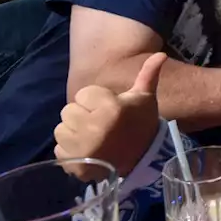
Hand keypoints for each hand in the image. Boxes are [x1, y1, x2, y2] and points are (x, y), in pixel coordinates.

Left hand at [54, 52, 165, 178]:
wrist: (145, 158)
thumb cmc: (142, 123)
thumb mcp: (145, 97)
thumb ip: (147, 74)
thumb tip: (161, 54)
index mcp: (110, 109)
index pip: (83, 94)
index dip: (95, 100)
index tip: (109, 109)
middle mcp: (94, 128)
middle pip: (68, 111)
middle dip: (82, 115)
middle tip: (98, 123)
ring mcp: (84, 150)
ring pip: (61, 130)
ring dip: (73, 132)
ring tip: (91, 136)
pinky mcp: (76, 166)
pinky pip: (59, 150)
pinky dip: (70, 150)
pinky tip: (86, 151)